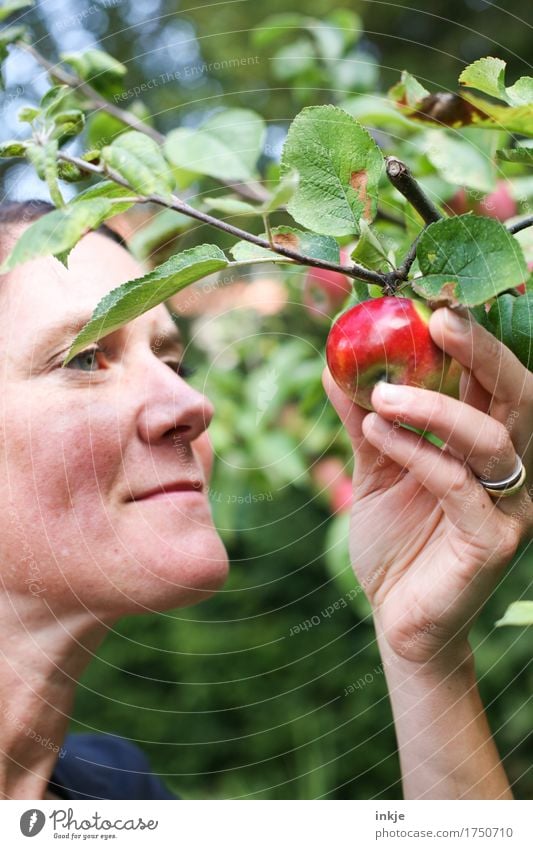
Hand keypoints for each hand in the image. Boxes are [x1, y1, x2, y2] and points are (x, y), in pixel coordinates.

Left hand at [323, 306, 532, 670]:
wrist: (398, 618)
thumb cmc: (396, 540)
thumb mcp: (375, 468)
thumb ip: (364, 419)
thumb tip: (334, 364)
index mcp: (486, 444)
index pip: (493, 380)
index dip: (476, 338)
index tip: (437, 299)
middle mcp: (510, 469)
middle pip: (516, 396)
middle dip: (482, 352)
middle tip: (439, 318)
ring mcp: (509, 507)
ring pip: (494, 440)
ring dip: (436, 407)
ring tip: (381, 392)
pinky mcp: (494, 543)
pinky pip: (460, 487)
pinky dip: (418, 453)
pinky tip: (378, 432)